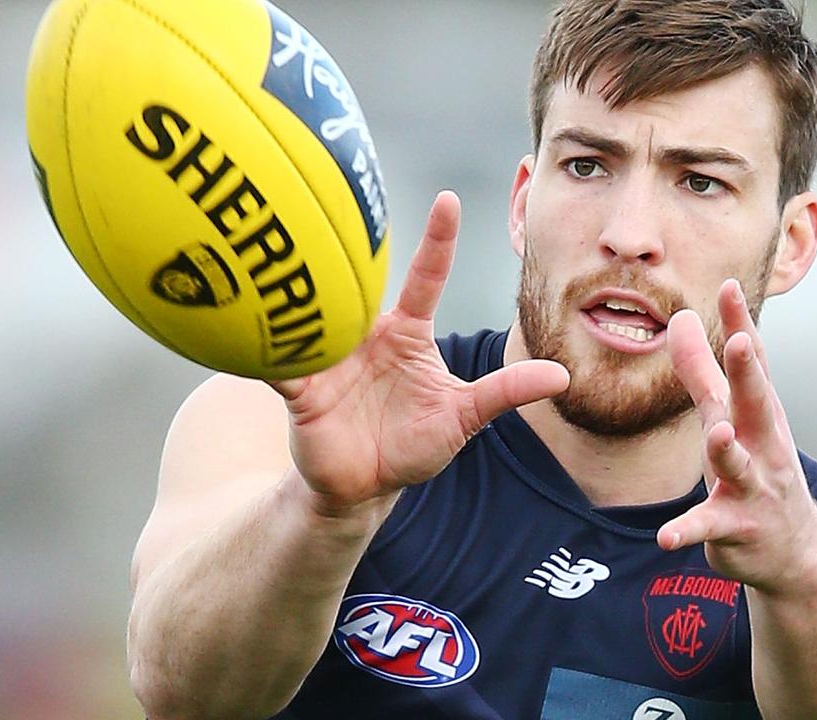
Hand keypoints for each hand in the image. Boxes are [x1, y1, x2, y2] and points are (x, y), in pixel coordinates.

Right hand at [269, 191, 569, 516]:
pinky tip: (255, 324)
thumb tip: (560, 374)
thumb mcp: (462, 417)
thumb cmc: (412, 445)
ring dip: (307, 285)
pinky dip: (270, 346)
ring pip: (315, 311)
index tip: (448, 199)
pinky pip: (281, 361)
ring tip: (296, 244)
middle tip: (351, 202)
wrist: (362, 488)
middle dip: (354, 244)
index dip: (437, 240)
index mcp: (406, 334)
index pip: (424, 278)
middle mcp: (365, 335)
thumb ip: (504, 393)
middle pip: (359, 281)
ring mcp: (328, 358)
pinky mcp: (300, 388)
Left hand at [657, 279, 816, 594]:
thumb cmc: (758, 471)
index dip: (741, 324)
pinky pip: (709, 528)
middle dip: (749, 373)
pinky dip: (688, 531)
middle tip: (741, 341)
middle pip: (756, 403)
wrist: (797, 555)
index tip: (729, 285)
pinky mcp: (735, 528)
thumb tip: (682, 317)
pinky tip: (665, 539)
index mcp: (757, 414)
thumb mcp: (728, 417)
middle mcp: (762, 446)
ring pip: (738, 465)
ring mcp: (753, 488)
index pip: (751, 363)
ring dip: (728, 449)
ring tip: (717, 434)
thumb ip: (701, 369)